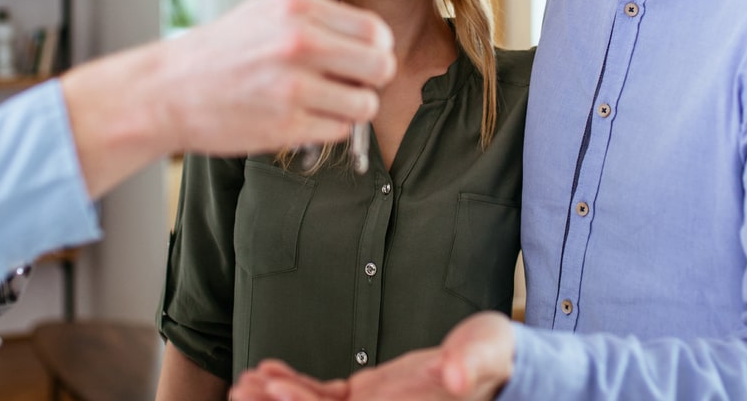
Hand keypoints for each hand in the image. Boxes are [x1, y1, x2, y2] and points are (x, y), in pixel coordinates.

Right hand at [64, 0, 394, 196]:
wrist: (168, 90)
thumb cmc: (220, 51)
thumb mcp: (267, 12)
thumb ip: (319, 19)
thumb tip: (374, 41)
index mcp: (297, 8)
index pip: (374, 30)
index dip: (377, 48)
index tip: (364, 57)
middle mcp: (299, 43)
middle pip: (380, 67)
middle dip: (373, 79)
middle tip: (353, 83)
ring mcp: (293, 86)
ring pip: (365, 104)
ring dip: (352, 107)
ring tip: (326, 102)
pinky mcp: (286, 125)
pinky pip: (339, 130)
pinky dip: (328, 127)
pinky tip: (303, 116)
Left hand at [229, 313, 513, 400]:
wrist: (505, 361)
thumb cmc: (502, 356)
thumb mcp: (490, 351)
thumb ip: (472, 361)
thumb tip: (453, 375)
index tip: (272, 392)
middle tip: (241, 390)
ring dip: (280, 400)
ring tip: (245, 383)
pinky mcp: (370, 396)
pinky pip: (325, 397)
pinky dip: (295, 386)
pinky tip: (268, 371)